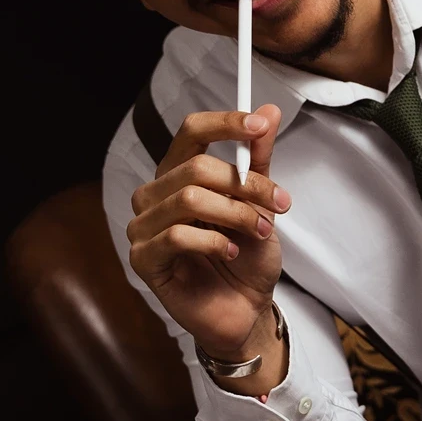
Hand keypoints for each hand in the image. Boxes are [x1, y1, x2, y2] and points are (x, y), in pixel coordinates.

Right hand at [126, 103, 291, 358]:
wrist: (245, 309)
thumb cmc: (247, 256)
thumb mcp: (261, 203)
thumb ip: (259, 159)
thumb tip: (270, 111)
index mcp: (179, 173)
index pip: (191, 132)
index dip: (225, 123)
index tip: (259, 124)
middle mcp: (155, 194)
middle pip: (197, 167)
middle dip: (247, 184)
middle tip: (278, 204)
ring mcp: (143, 226)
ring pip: (190, 199)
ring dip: (236, 214)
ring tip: (260, 231)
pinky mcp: (143, 259)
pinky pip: (176, 236)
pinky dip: (213, 241)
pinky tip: (230, 252)